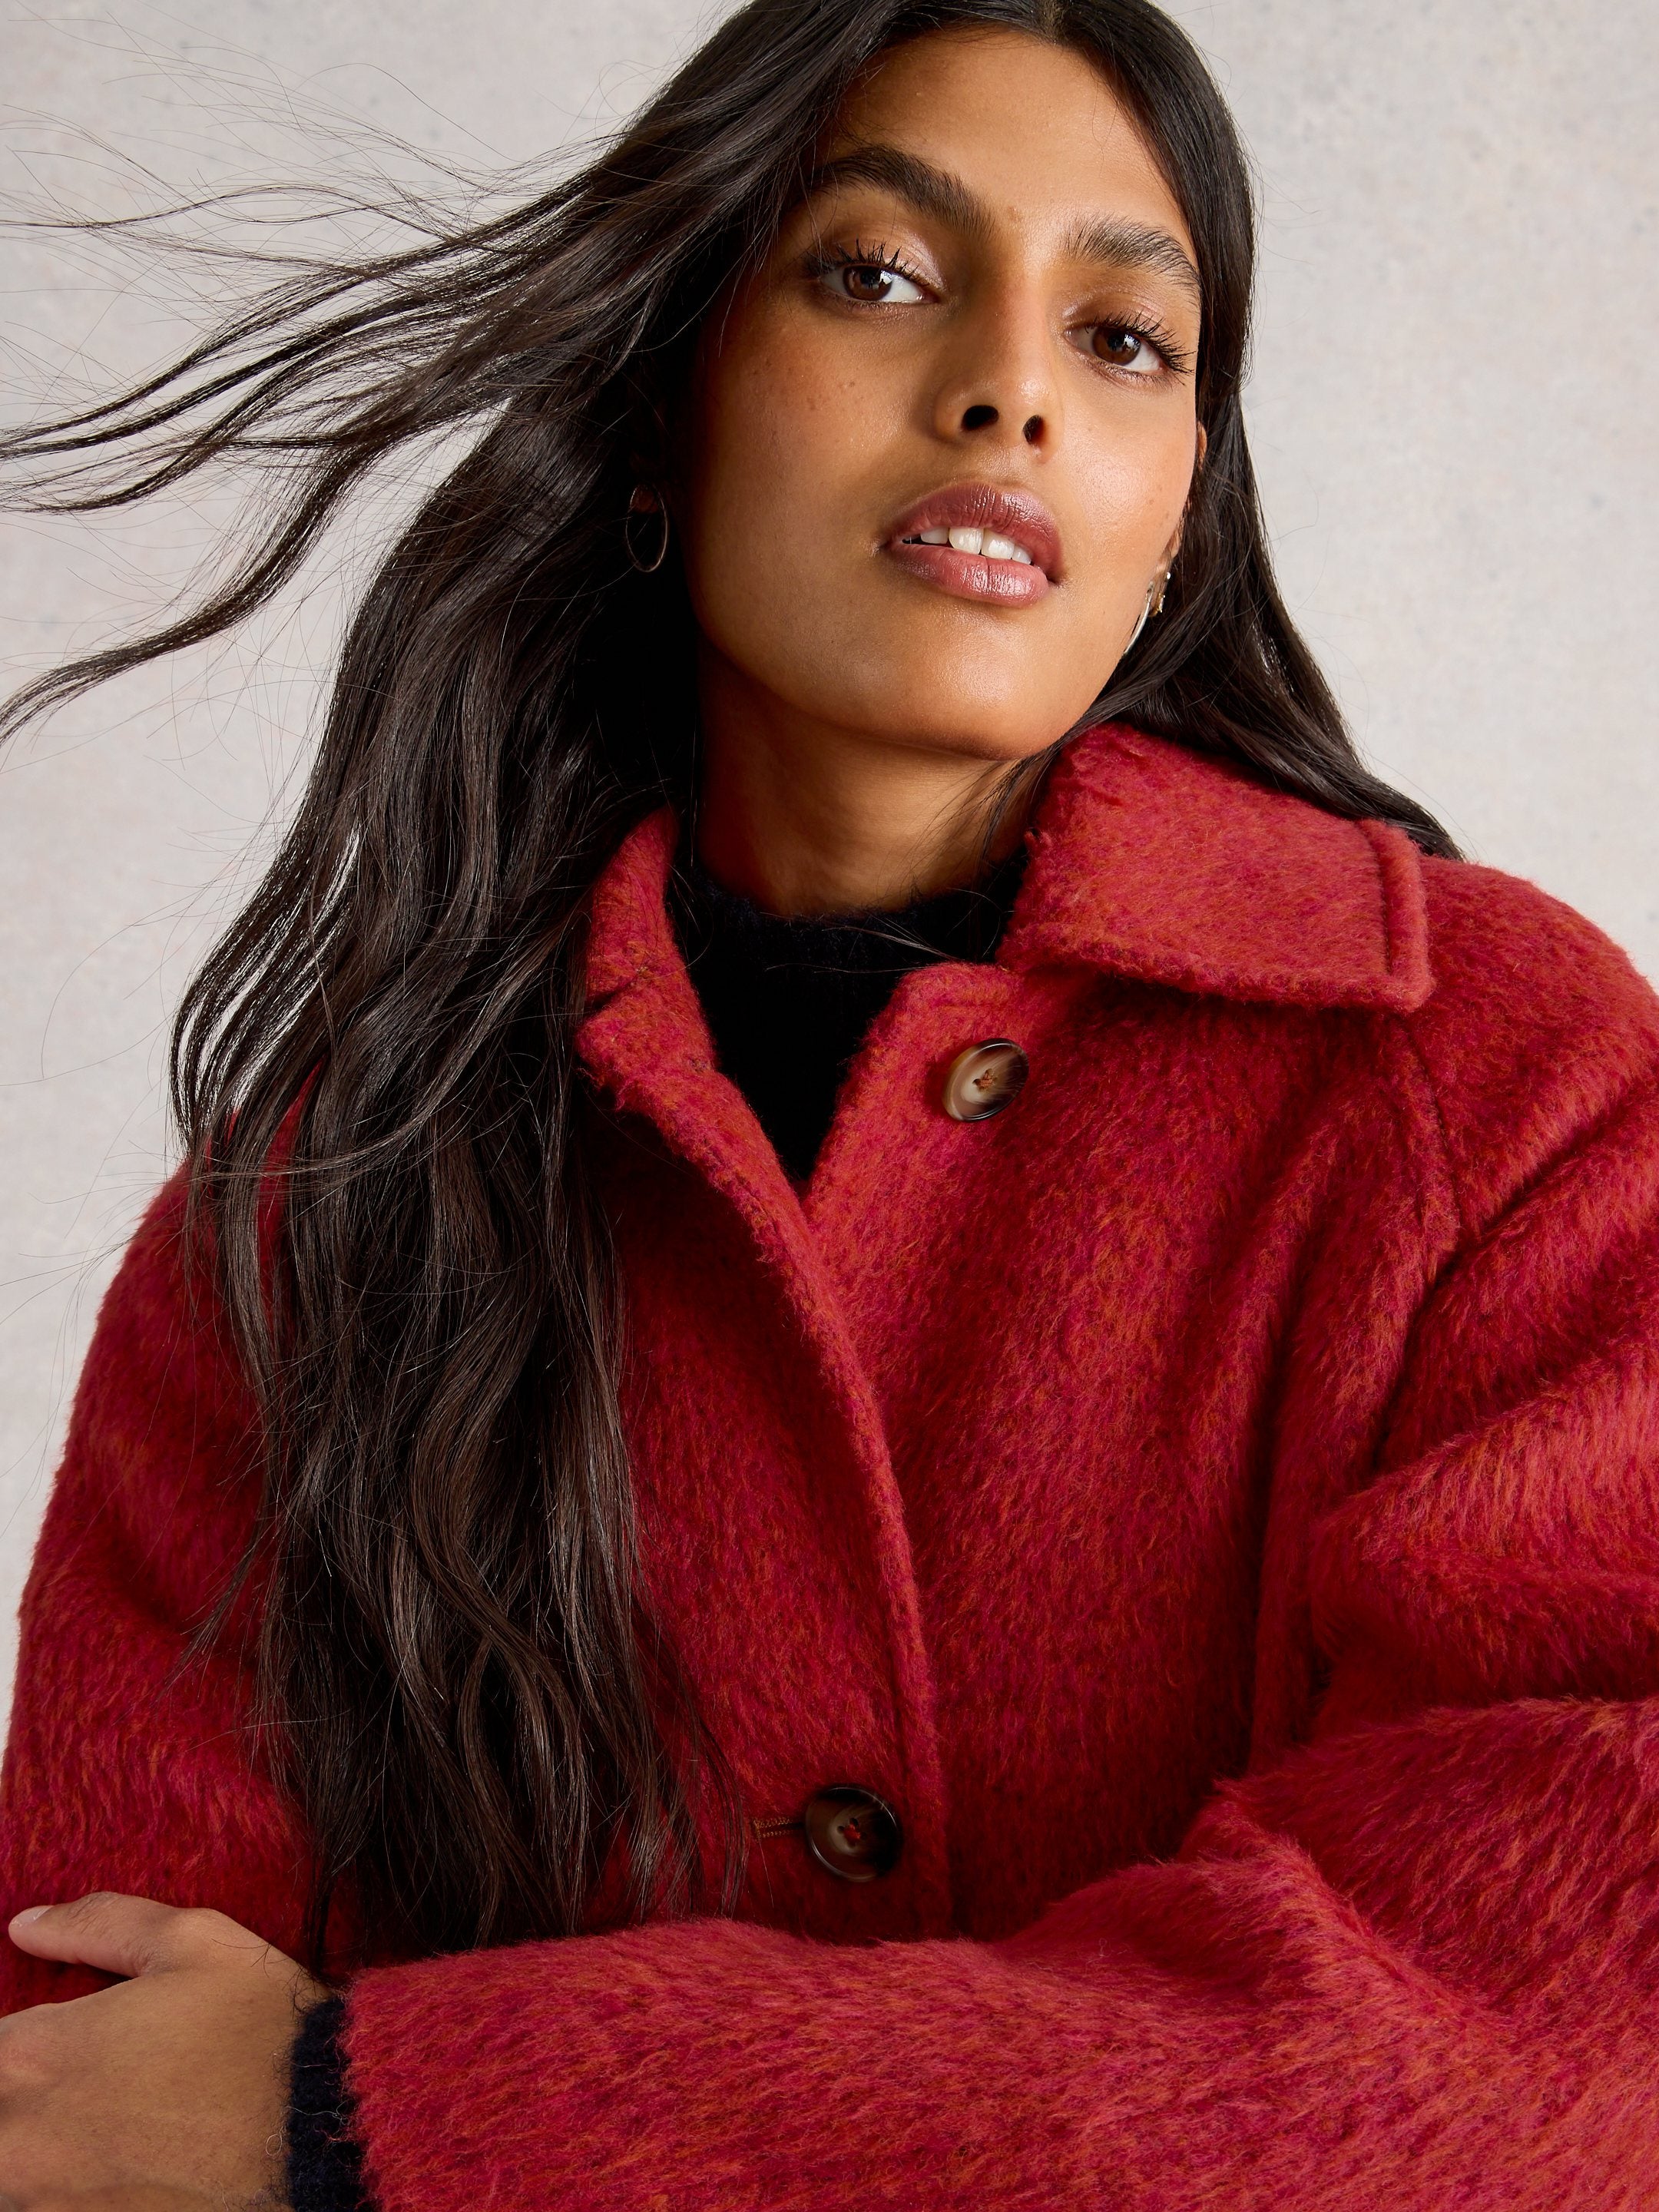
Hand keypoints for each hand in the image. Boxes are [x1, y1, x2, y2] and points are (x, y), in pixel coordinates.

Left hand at [0, 1893, 326, 2209]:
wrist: (326, 2133)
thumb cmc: (262, 2030)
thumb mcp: (195, 1944)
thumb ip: (99, 1925)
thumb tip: (28, 1925)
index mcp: (35, 2053)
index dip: (20, 2044)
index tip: (62, 2046)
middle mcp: (20, 2139)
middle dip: (25, 2099)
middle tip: (94, 2085)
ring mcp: (47, 2203)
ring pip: (13, 2174)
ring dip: (42, 2153)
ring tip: (117, 2126)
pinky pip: (49, 2208)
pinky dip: (72, 2189)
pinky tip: (133, 2165)